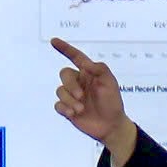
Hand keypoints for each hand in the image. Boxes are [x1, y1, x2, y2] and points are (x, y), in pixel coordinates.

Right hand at [52, 38, 138, 166]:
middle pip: (64, 74)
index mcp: (89, 73)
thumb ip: (99, 69)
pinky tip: (73, 113)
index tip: (54, 41)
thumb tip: (85, 63)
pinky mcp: (67, 109)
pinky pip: (57, 104)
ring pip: (60, 91)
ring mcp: (72, 96)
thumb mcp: (110, 83)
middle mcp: (78, 82)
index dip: (65, 49)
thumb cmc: (112, 102)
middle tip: (81, 96)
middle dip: (71, 85)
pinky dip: (64, 108)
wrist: (111, 125)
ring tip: (81, 109)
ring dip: (70, 100)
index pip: (75, 57)